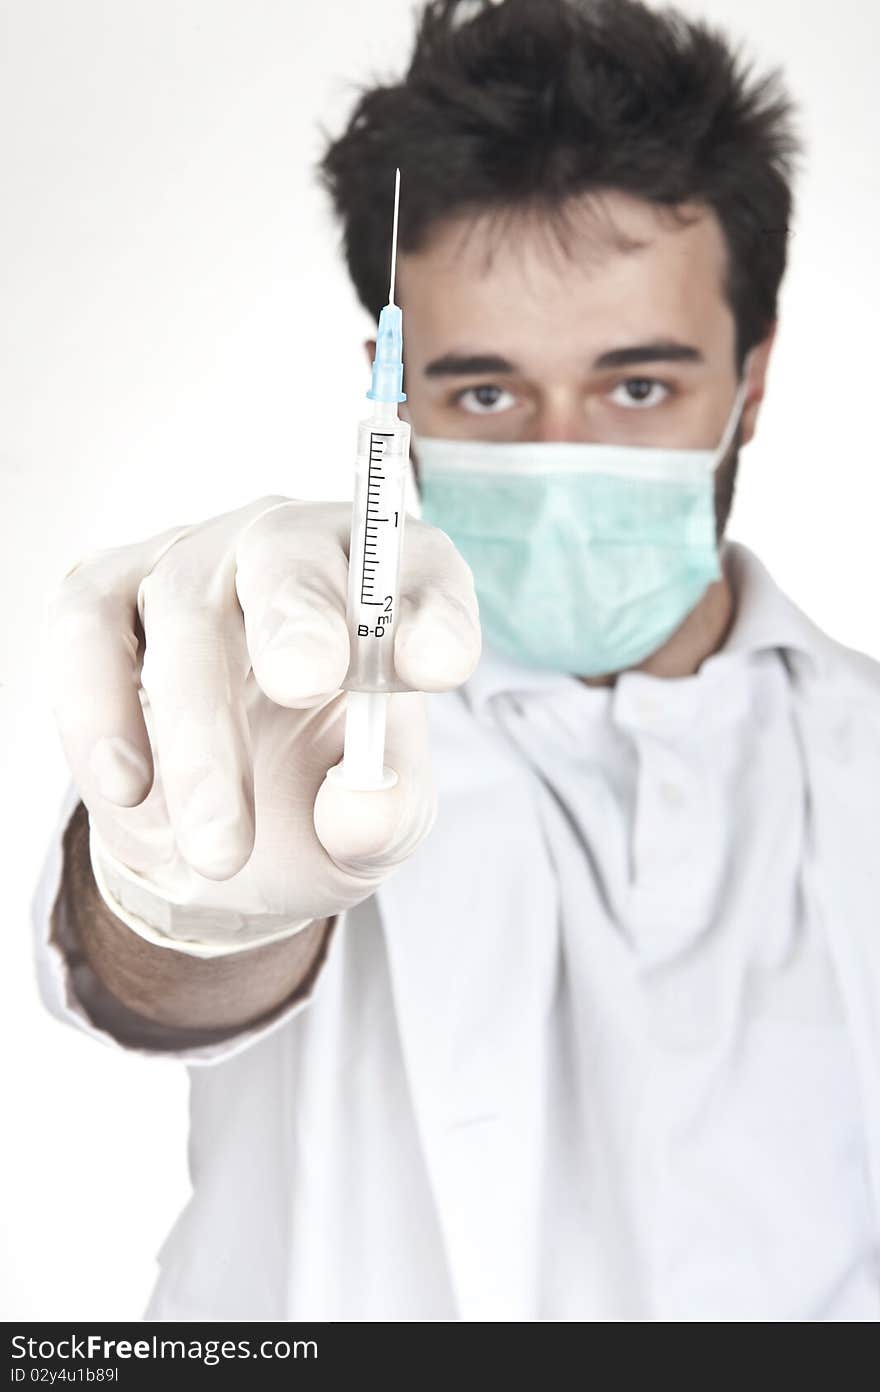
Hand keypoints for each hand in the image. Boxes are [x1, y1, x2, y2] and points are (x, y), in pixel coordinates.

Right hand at [44, 495, 480, 944]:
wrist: (219, 837)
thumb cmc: (317, 796)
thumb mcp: (378, 826)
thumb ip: (384, 815)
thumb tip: (356, 812)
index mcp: (381, 591)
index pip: (417, 567)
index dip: (433, 607)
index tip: (439, 666)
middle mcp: (289, 551)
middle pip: (289, 552)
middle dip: (298, 616)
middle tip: (301, 681)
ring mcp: (190, 565)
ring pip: (184, 608)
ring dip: (196, 727)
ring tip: (219, 847)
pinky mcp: (104, 597)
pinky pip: (88, 629)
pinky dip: (98, 710)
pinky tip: (127, 791)